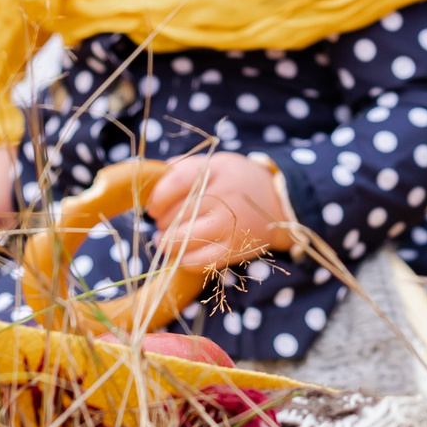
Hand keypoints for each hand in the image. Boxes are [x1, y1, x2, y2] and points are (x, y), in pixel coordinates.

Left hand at [147, 154, 292, 270]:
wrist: (279, 203)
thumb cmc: (237, 181)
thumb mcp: (215, 164)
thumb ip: (183, 168)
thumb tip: (147, 179)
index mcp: (215, 170)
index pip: (174, 183)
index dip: (157, 199)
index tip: (154, 208)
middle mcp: (223, 196)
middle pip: (175, 214)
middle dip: (163, 223)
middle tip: (165, 224)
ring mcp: (230, 224)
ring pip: (181, 240)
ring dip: (167, 243)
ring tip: (167, 240)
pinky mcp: (235, 249)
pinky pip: (198, 262)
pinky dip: (183, 261)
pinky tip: (182, 255)